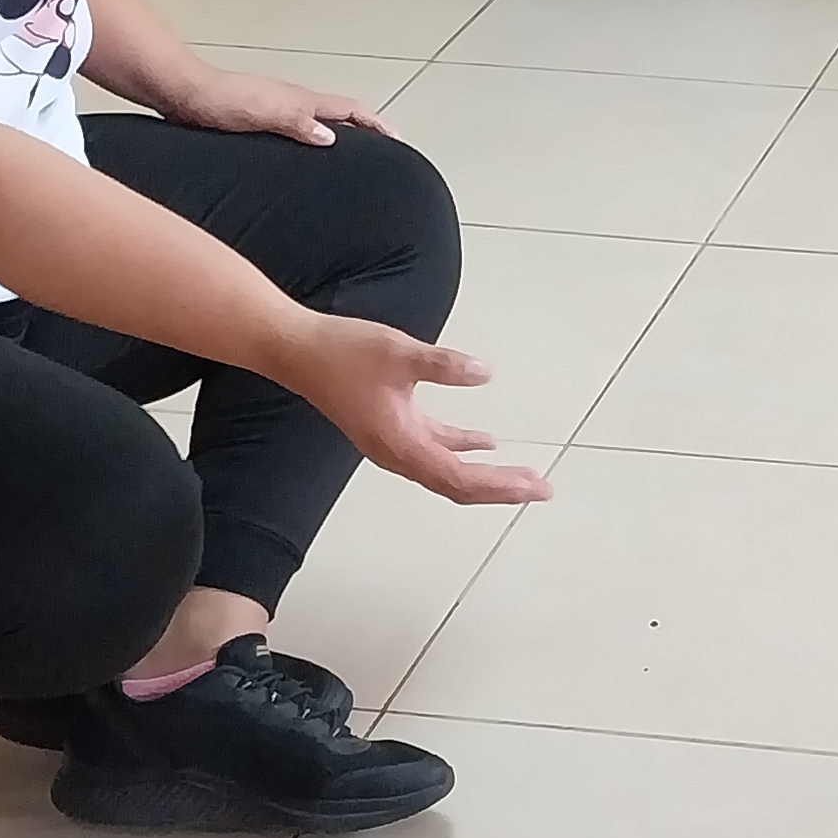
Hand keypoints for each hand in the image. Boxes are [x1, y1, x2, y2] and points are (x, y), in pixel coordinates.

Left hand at [166, 65, 386, 143]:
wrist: (183, 94)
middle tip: (382, 153)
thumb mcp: (261, 112)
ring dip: (340, 138)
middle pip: (341, 116)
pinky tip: (303, 161)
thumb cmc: (218, 101)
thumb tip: (331, 138)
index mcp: (300, 100)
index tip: (396, 139)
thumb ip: (296, 123)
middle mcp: (294, 103)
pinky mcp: (260, 122)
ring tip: (351, 161)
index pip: (351, 110)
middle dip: (366, 132)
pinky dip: (313, 144)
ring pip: (320, 124)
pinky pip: (298, 133)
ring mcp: (278, 111)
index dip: (376, 124)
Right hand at [278, 316, 550, 507]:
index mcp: (401, 445)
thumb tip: (485, 374)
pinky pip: (435, 448)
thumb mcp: (398, 354)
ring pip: (448, 470)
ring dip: (486, 474)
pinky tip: (487, 442)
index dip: (500, 486)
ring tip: (522, 475)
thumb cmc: (342, 352)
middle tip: (542, 489)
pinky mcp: (391, 425)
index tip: (535, 487)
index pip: (460, 479)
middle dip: (501, 489)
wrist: (295, 349)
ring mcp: (393, 442)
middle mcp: (398, 453)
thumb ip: (444, 366)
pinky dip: (463, 448)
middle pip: (458, 484)